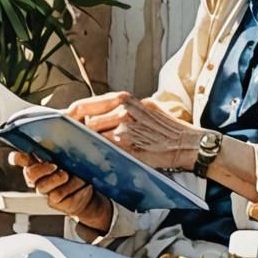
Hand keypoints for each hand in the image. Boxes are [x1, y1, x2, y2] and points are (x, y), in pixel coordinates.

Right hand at [8, 150, 112, 232]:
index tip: (20, 156)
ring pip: (42, 187)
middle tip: (55, 166)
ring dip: (58, 179)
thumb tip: (73, 128)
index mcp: (38, 162)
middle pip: (29, 174)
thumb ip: (69, 141)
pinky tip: (81, 184)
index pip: (21, 159)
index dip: (17, 158)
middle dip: (41, 169)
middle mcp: (38, 178)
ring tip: (69, 175)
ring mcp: (45, 191)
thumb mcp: (75, 153)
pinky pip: (57, 196)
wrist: (92, 190)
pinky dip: (71, 188)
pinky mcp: (54, 202)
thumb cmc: (80, 168)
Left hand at [67, 91, 200, 171]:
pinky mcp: (127, 146)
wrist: (187, 143)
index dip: (76, 116)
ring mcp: (124, 128)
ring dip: (89, 144)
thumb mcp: (147, 107)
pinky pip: (105, 150)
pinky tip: (99, 158)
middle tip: (77, 140)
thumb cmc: (169, 128)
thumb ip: (126, 108)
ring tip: (87, 151)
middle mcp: (122, 110)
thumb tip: (105, 112)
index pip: (88, 106)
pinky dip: (100, 154)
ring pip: (93, 136)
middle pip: (86, 121)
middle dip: (81, 131)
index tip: (71, 124)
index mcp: (125, 100)